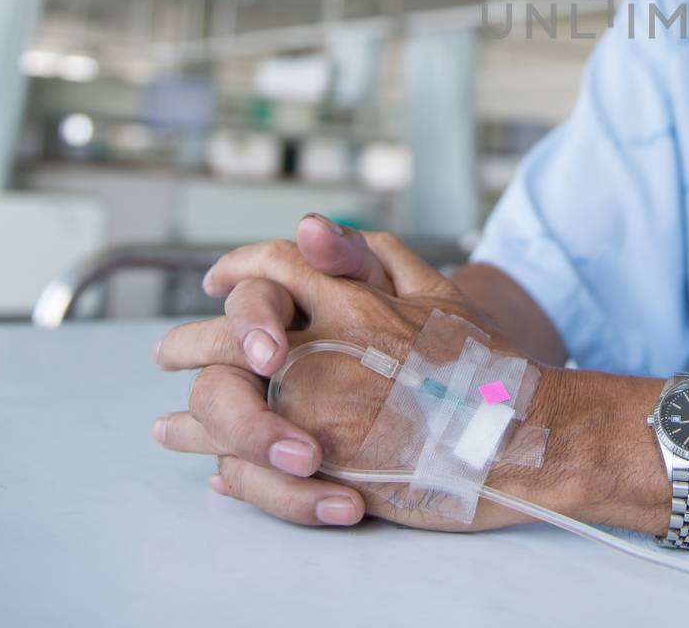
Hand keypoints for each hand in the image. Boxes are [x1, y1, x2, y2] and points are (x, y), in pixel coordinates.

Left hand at [152, 216, 545, 531]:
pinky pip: (244, 458)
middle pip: (231, 333)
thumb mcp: (437, 292)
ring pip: (224, 396)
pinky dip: (218, 459)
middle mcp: (326, 346)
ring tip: (170, 425)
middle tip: (170, 353)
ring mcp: (318, 404)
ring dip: (190, 412)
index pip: (273, 266)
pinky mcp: (320, 459)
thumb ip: (373, 258)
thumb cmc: (485, 365)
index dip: (236, 267)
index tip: (214, 279)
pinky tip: (210, 462)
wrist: (518, 435)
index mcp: (354, 300)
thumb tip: (308, 227)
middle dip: (191, 342)